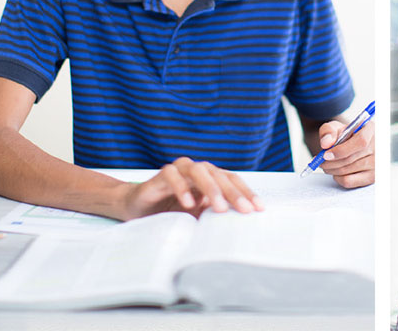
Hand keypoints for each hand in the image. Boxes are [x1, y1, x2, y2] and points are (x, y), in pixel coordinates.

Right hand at [121, 157, 263, 219]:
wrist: (138, 207)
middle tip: (244, 209)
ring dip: (211, 189)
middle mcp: (196, 170)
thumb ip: (214, 216)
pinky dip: (182, 188)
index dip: (246, 192)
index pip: (231, 180)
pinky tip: (188, 203)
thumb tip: (239, 227)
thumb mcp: (197, 216)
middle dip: (233, 193)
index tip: (259, 208)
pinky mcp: (160, 176)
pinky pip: (172, 176)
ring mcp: (178, 170)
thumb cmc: (170, 210)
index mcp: (209, 178)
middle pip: (219, 175)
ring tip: (219, 208)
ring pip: (198, 171)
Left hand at [315, 119, 373, 187]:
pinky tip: (335, 172)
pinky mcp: (372, 178)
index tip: (325, 154)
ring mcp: (377, 164)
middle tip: (319, 161)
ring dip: (332, 169)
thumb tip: (325, 143)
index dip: (341, 150)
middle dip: (331, 162)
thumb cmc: (344, 135)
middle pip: (352, 158)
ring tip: (325, 165)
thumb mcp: (335, 127)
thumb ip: (328, 131)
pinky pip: (350, 182)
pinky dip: (337, 178)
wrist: (351, 145)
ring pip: (348, 171)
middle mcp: (379, 147)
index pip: (361, 142)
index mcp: (372, 130)